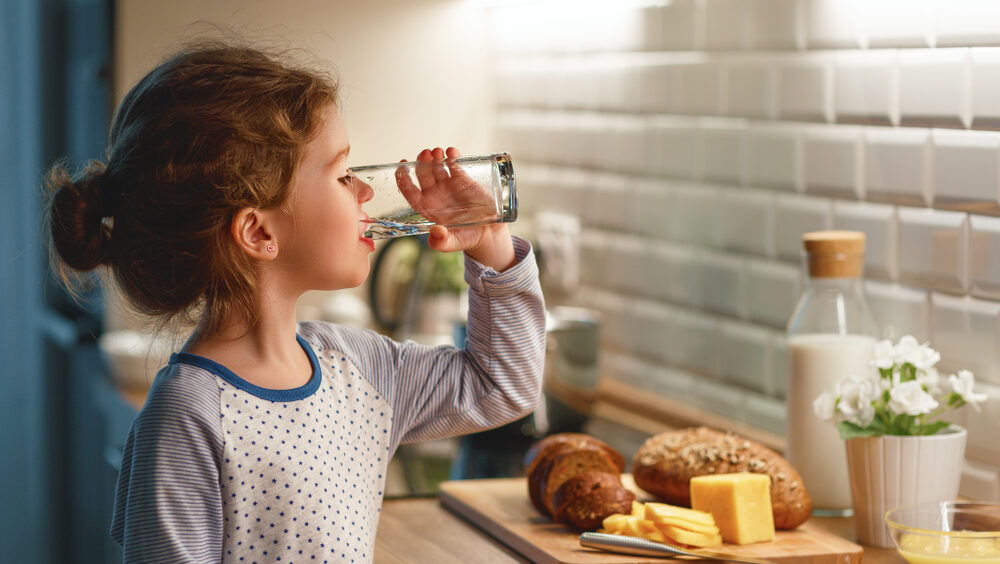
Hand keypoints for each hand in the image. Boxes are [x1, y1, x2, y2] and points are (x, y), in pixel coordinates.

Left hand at [400, 147, 515, 270]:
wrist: (487, 232)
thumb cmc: (466, 238)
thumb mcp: (453, 243)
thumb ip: (442, 242)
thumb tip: (436, 233)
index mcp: (427, 207)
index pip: (409, 190)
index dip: (403, 178)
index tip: (401, 166)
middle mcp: (435, 194)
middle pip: (422, 174)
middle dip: (421, 163)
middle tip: (425, 155)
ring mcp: (448, 185)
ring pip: (436, 166)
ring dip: (435, 156)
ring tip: (437, 152)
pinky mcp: (463, 179)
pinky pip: (454, 164)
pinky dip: (452, 156)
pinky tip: (451, 152)